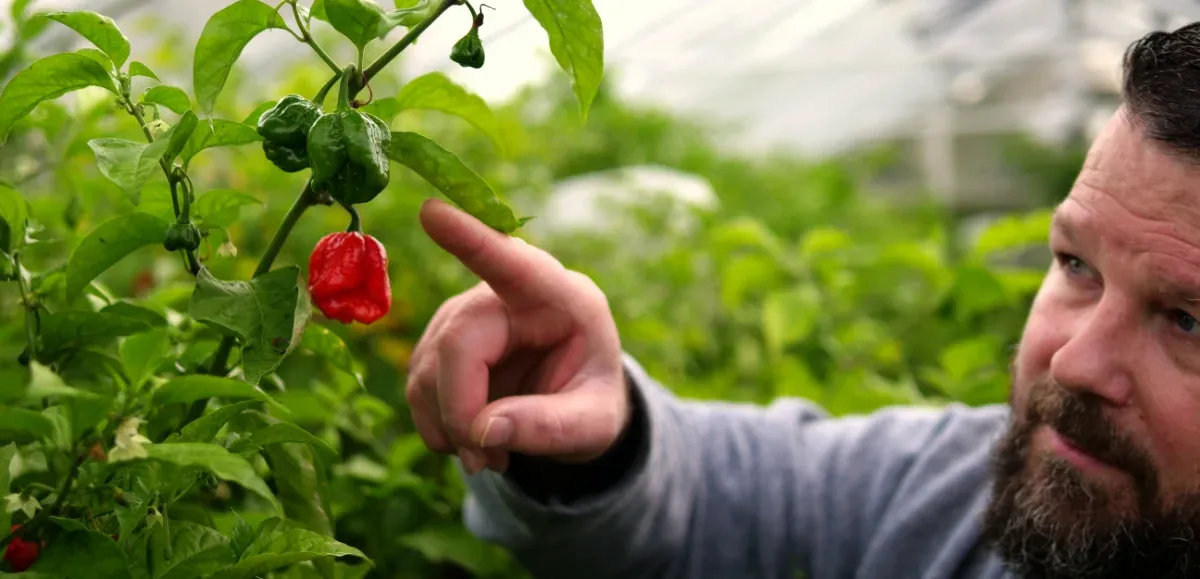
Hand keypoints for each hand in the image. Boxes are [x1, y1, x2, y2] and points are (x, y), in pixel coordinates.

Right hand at [407, 198, 629, 474]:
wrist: (577, 406)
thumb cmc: (593, 401)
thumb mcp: (594, 424)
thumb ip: (549, 427)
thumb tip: (482, 432)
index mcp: (562, 296)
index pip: (513, 261)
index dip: (470, 238)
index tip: (433, 212)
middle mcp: (509, 294)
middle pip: (458, 342)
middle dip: (460, 410)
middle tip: (484, 461)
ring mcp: (468, 314)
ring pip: (428, 368)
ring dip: (449, 425)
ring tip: (491, 458)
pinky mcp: (443, 339)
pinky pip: (419, 384)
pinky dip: (437, 424)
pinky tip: (472, 443)